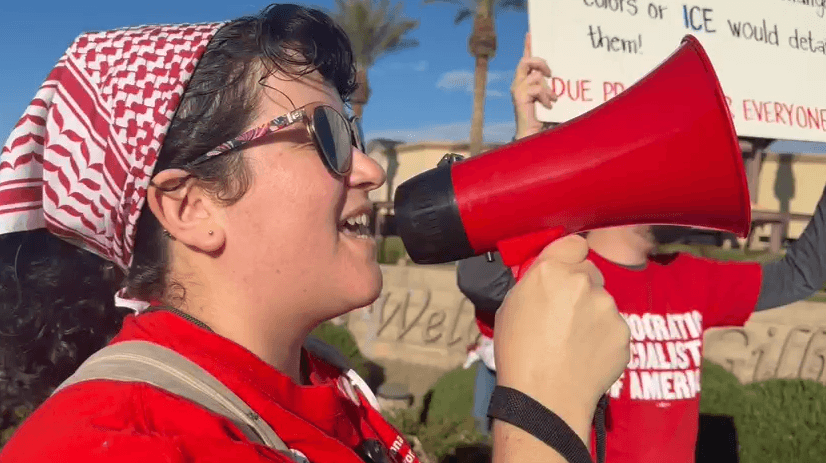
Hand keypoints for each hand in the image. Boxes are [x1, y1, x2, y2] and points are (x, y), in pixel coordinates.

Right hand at [493, 235, 629, 440]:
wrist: (544, 398)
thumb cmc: (518, 354)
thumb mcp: (509, 307)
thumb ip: (534, 283)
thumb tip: (547, 276)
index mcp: (551, 271)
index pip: (574, 243)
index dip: (569, 257)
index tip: (565, 269)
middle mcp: (583, 282)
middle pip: (590, 273)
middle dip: (580, 288)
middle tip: (564, 315)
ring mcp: (607, 308)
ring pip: (603, 302)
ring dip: (592, 315)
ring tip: (571, 343)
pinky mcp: (623, 333)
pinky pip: (614, 328)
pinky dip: (603, 339)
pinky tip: (585, 356)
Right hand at [511, 33, 556, 139]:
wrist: (531, 134)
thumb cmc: (540, 117)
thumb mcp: (545, 97)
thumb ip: (546, 86)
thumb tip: (552, 77)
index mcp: (523, 82)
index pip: (525, 60)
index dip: (528, 46)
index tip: (530, 34)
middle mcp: (517, 84)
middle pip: (525, 61)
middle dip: (540, 62)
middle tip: (551, 74)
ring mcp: (517, 90)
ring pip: (534, 75)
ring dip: (547, 87)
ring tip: (552, 99)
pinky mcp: (520, 97)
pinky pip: (536, 87)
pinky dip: (546, 96)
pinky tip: (549, 105)